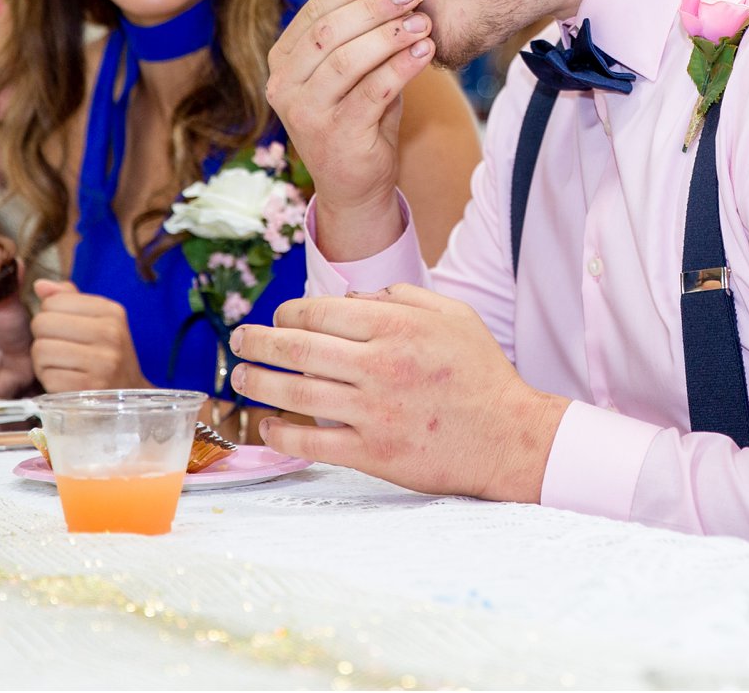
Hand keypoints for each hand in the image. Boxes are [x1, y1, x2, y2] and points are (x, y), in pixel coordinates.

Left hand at [29, 279, 148, 393]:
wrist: (128, 398)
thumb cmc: (107, 356)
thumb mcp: (98, 322)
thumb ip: (69, 299)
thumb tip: (39, 285)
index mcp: (112, 312)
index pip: (54, 301)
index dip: (51, 316)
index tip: (66, 330)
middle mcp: (110, 334)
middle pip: (43, 323)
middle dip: (44, 338)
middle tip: (60, 349)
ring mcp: (101, 363)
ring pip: (41, 350)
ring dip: (43, 362)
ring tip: (63, 366)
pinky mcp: (88, 389)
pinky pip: (47, 376)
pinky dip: (49, 381)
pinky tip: (65, 382)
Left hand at [228, 285, 568, 501]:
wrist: (509, 437)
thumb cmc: (481, 374)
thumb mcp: (454, 315)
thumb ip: (403, 297)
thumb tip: (354, 296)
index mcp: (397, 327)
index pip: (320, 312)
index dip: (288, 313)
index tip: (277, 318)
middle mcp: (380, 365)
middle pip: (297, 348)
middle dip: (257, 343)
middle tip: (239, 341)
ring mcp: (373, 411)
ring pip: (296, 393)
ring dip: (258, 384)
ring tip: (241, 380)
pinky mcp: (373, 452)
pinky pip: (312, 442)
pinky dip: (281, 434)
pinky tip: (268, 426)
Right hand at [265, 0, 437, 258]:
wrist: (354, 185)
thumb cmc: (356, 116)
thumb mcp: (349, 71)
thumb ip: (358, 33)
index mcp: (283, 62)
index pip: (313, 13)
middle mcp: (284, 87)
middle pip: (329, 33)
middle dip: (374, 7)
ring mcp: (306, 114)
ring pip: (348, 60)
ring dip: (390, 35)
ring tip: (423, 21)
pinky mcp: (337, 136)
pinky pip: (374, 90)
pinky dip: (403, 65)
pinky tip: (425, 50)